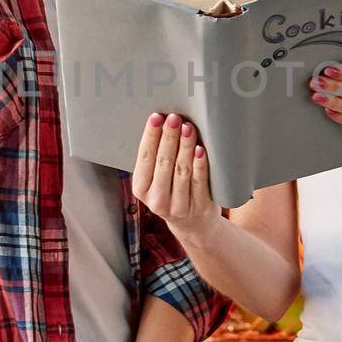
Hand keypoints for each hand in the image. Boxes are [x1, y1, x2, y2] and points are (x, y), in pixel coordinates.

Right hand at [130, 112, 220, 240]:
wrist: (193, 224)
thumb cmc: (172, 192)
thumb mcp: (156, 180)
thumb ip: (156, 158)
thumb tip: (162, 121)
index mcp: (141, 189)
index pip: (144, 158)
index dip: (150, 136)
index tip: (156, 117)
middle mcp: (157, 200)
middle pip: (163, 163)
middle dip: (168, 137)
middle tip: (173, 118)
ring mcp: (179, 206)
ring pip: (181, 171)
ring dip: (184, 146)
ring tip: (187, 127)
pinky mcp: (199, 208)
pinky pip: (199, 182)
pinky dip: (199, 164)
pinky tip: (199, 149)